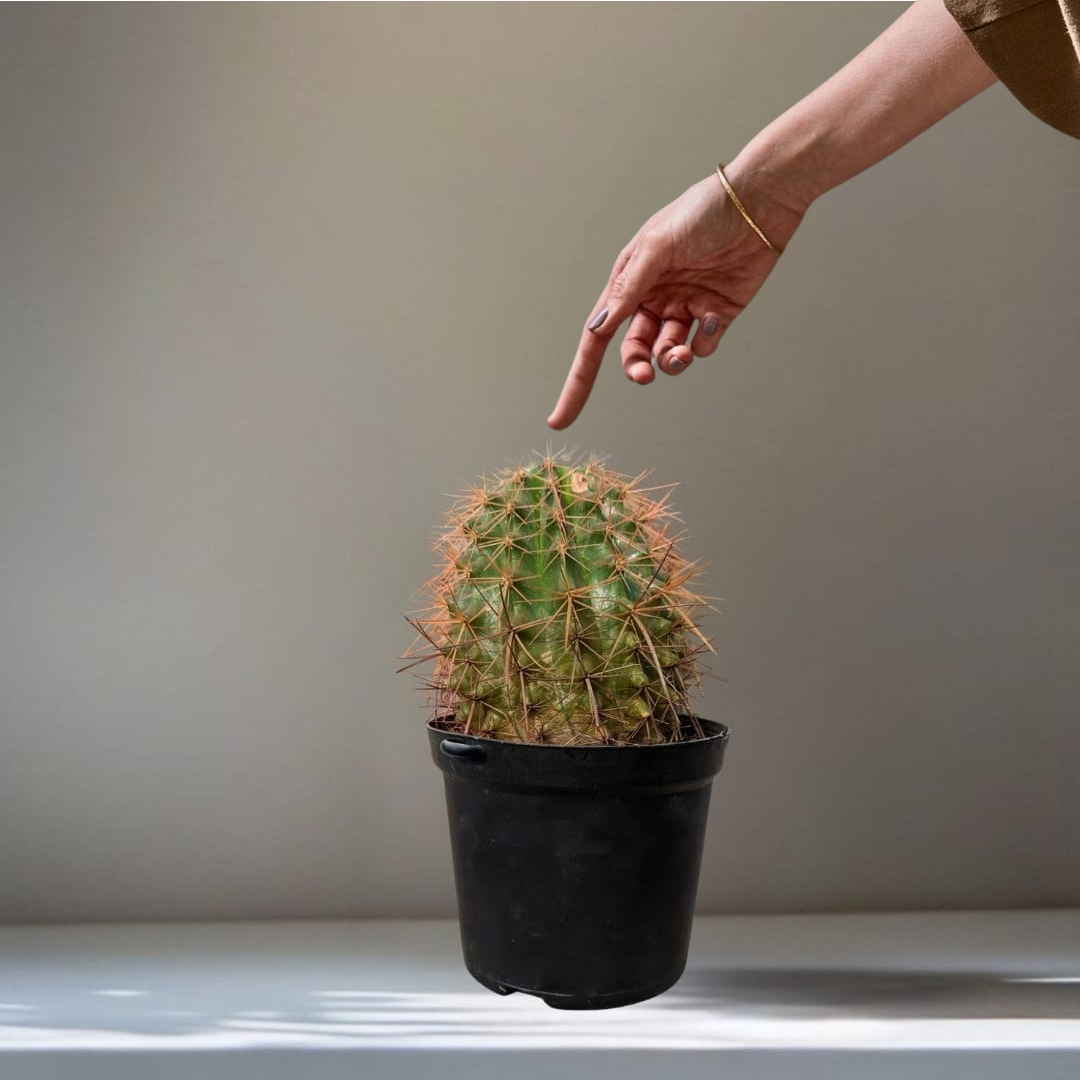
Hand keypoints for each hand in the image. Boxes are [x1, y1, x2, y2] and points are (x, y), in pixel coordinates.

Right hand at [547, 165, 805, 428]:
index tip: (560, 418)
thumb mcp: (656, 245)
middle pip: (633, 352)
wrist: (759, 200)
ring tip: (680, 355)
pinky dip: (703, 340)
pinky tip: (712, 315)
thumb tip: (597, 327)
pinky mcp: (717, 313)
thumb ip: (628, 288)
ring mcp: (685, 307)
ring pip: (668, 354)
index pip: (597, 338)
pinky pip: (702, 344)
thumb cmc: (701, 212)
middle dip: (637, 368)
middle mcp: (654, 299)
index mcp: (630, 283)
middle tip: (644, 375)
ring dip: (671, 362)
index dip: (579, 380)